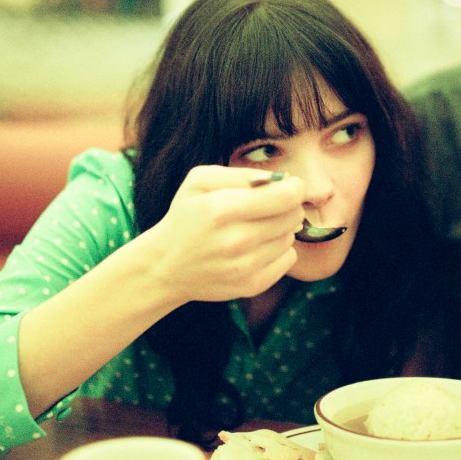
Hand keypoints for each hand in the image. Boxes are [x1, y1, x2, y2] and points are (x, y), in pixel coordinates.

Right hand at [130, 166, 305, 303]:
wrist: (166, 266)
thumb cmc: (186, 216)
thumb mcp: (200, 181)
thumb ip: (241, 174)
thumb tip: (281, 180)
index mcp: (222, 209)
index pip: (285, 197)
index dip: (294, 187)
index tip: (288, 185)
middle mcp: (235, 241)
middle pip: (293, 216)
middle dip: (288, 205)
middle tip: (270, 205)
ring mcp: (244, 267)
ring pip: (290, 236)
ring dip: (280, 228)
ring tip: (255, 227)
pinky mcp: (251, 285)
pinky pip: (288, 258)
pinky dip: (278, 250)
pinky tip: (256, 247)